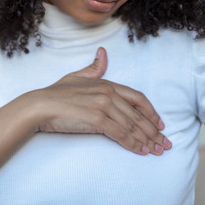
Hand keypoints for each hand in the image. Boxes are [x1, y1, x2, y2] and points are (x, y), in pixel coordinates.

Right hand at [25, 47, 170, 155]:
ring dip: (146, 140)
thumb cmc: (56, 94)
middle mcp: (109, 93)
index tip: (161, 124)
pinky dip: (133, 144)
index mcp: (107, 83)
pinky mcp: (97, 120)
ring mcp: (103, 106)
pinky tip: (140, 151)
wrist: (40, 106)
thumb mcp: (77, 76)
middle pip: (139, 115)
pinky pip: (121, 134)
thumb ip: (94, 68)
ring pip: (132, 126)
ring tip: (156, 151)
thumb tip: (103, 53)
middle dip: (154, 131)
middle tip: (165, 144)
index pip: (138, 98)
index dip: (151, 112)